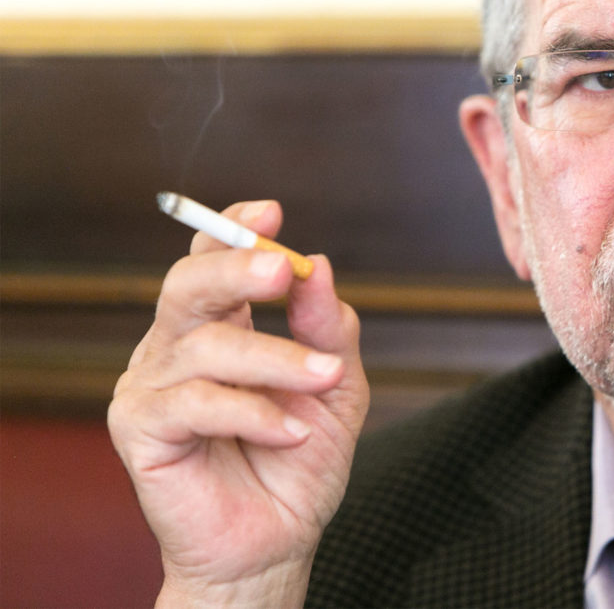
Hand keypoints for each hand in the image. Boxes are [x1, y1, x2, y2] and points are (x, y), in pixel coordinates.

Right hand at [108, 200, 368, 606]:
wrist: (277, 540)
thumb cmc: (300, 461)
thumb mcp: (335, 388)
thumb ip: (328, 330)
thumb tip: (320, 266)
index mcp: (221, 326)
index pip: (212, 260)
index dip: (235, 229)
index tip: (271, 212)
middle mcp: (179, 346)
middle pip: (189, 284)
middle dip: (237, 268)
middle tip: (282, 269)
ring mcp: (152, 384)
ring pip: (207, 344)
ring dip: (277, 360)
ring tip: (323, 381)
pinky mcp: (139, 427)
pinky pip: (196, 400)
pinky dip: (253, 412)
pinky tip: (291, 433)